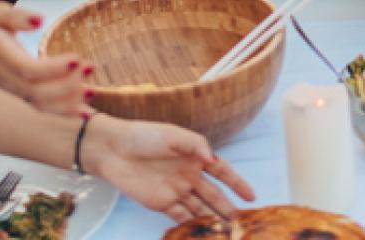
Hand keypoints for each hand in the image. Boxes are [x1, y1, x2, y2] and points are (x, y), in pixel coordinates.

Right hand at [0, 3, 91, 115]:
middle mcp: (9, 79)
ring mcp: (15, 92)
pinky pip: (43, 110)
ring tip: (92, 89)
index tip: (76, 58)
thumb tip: (39, 20)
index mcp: (2, 57)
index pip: (28, 70)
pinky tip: (86, 112)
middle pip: (38, 92)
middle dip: (67, 85)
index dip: (53, 68)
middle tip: (90, 67)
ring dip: (69, 102)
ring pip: (41, 106)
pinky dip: (65, 114)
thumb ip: (16, 17)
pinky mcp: (23, 97)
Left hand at [83, 115, 254, 222]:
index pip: (222, 172)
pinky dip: (192, 225)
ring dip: (212, 219)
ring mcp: (176, 191)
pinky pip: (180, 217)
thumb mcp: (173, 134)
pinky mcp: (161, 204)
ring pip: (200, 208)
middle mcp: (189, 175)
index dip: (237, 183)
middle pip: (213, 195)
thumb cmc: (144, 135)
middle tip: (241, 223)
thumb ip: (196, 145)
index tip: (251, 197)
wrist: (113, 150)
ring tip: (226, 231)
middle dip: (227, 208)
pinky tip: (203, 232)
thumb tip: (214, 161)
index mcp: (194, 156)